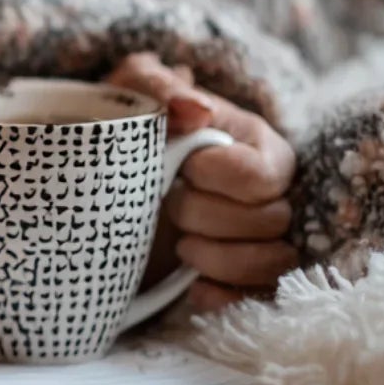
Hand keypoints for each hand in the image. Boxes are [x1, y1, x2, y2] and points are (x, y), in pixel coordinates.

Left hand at [105, 53, 298, 309]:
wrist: (108, 178)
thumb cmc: (130, 129)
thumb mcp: (134, 94)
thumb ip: (160, 87)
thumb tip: (196, 109)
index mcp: (255, 143)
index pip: (263, 175)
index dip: (216, 177)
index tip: (180, 167)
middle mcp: (271, 190)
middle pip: (270, 220)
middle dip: (207, 217)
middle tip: (168, 203)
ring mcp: (261, 235)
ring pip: (274, 262)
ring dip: (219, 260)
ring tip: (180, 245)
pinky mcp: (243, 274)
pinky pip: (260, 297)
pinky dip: (225, 296)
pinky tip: (191, 285)